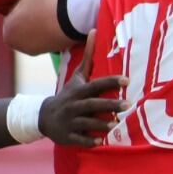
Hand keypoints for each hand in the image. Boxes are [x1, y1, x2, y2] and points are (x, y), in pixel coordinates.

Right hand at [38, 30, 128, 146]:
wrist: (44, 116)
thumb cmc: (68, 94)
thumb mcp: (77, 76)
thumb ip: (88, 57)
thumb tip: (94, 30)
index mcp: (79, 91)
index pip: (96, 84)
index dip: (110, 81)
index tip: (127, 80)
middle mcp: (74, 105)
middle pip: (93, 104)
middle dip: (110, 104)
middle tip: (128, 105)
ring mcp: (70, 121)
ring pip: (86, 123)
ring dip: (101, 124)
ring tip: (116, 125)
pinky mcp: (67, 136)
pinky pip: (79, 139)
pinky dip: (88, 141)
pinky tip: (100, 143)